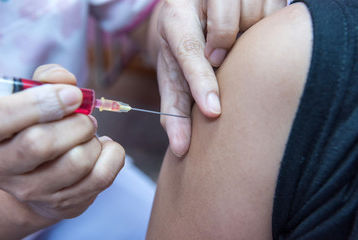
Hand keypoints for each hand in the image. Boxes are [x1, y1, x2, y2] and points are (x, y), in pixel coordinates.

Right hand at [0, 65, 124, 237]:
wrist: (39, 176)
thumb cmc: (37, 128)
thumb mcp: (32, 100)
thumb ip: (46, 81)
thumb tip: (66, 81)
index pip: (1, 118)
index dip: (40, 102)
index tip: (72, 95)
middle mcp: (5, 168)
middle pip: (42, 143)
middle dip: (76, 122)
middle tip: (84, 118)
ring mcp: (35, 190)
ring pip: (77, 161)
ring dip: (93, 139)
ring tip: (88, 135)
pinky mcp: (65, 202)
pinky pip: (102, 176)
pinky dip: (112, 154)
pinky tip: (103, 148)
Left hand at [155, 0, 285, 155]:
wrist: (194, 10)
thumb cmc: (183, 47)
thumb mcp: (174, 72)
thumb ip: (176, 107)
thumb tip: (179, 149)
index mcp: (174, 18)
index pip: (188, 50)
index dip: (202, 82)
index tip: (214, 111)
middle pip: (225, 27)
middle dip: (226, 47)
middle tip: (221, 56)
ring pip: (255, 15)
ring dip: (250, 35)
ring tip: (237, 39)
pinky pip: (276, 7)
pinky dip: (268, 23)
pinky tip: (252, 28)